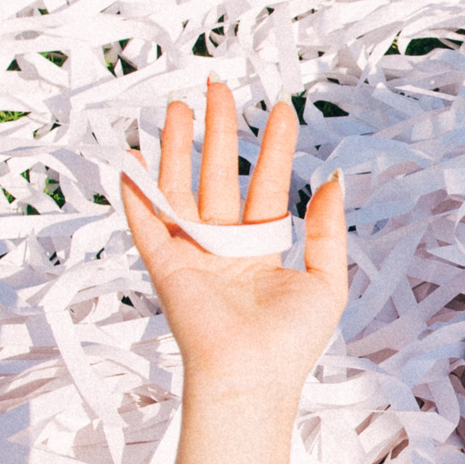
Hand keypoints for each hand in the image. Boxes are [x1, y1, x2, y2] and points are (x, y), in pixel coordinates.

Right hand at [119, 80, 346, 399]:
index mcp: (263, 250)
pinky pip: (145, 221)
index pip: (268, 185)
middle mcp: (225, 247)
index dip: (275, 147)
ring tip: (178, 106)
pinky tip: (130, 158)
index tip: (282, 109)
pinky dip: (135, 192)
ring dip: (176, 147)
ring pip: (180, 188)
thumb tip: (334, 178)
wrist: (251, 375)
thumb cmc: (291, 340)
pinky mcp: (164, 265)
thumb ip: (328, 229)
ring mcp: (192, 254)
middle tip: (218, 87)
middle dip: (219, 131)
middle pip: (219, 175)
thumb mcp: (327, 279)